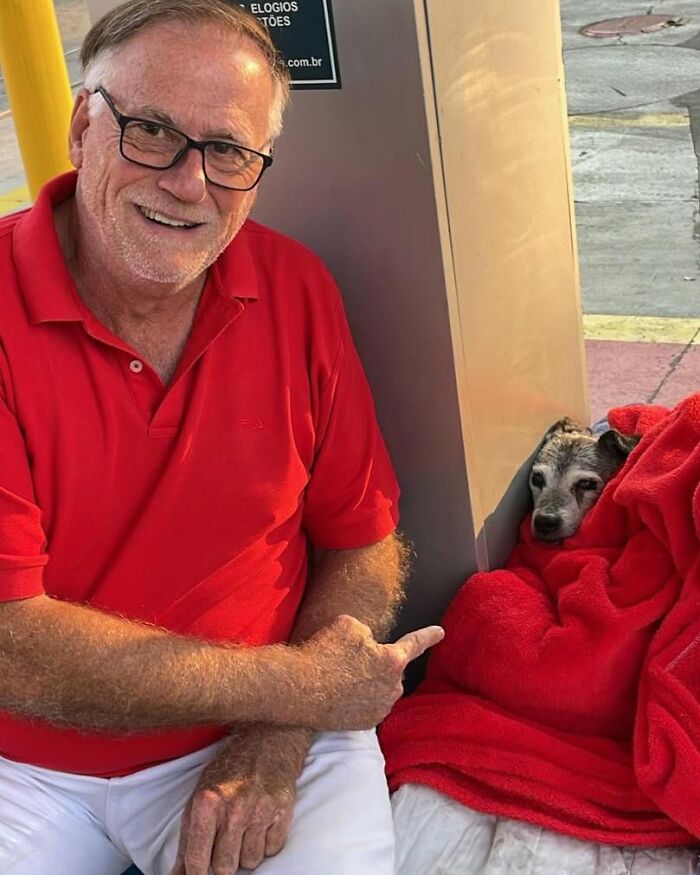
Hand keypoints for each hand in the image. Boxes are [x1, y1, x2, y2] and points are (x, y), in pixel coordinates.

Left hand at [170, 724, 309, 874]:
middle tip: (226, 840)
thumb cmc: (230, 771)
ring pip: (251, 861)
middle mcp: (234, 808)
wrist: (267, 741)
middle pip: (225, 867)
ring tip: (246, 827)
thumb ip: (188, 839)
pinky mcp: (284, 810)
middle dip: (223, 860)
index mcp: (207, 803)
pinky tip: (262, 821)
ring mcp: (261, 810)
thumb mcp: (200, 797)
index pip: (197, 860)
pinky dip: (266, 842)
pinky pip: (272, 850)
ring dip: (246, 851)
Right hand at [298, 615, 443, 729]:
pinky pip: (367, 705)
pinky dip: (357, 699)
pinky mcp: (364, 724)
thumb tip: (367, 645)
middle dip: (376, 664)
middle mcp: (392, 688)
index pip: (415, 644)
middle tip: (349, 660)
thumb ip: (368, 634)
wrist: (299, 688)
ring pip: (379, 689)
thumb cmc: (324, 652)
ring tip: (339, 676)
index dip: (428, 636)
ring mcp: (379, 709)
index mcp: (392, 661)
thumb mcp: (349, 625)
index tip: (441, 632)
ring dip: (366, 682)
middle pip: (391, 670)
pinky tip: (338, 693)